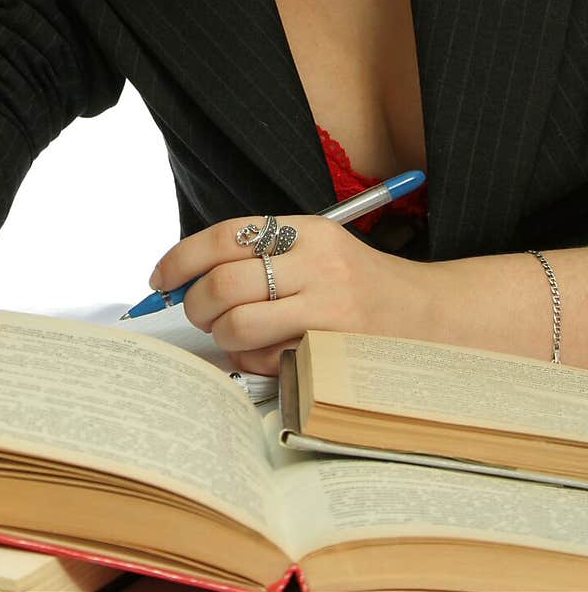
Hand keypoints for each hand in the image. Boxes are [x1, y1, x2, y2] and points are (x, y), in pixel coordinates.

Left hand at [150, 215, 437, 374]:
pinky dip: (252, 362)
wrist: (429, 318)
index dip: (182, 257)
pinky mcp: (331, 349)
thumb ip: (260, 257)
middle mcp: (317, 262)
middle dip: (195, 304)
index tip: (162, 278)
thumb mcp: (316, 252)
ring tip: (234, 336)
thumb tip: (185, 278)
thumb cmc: (359, 289)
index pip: (225, 235)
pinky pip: (266, 359)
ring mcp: (327, 308)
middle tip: (198, 313)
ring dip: (222, 336)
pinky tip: (268, 355)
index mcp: (307, 229)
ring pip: (237, 323)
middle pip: (223, 282)